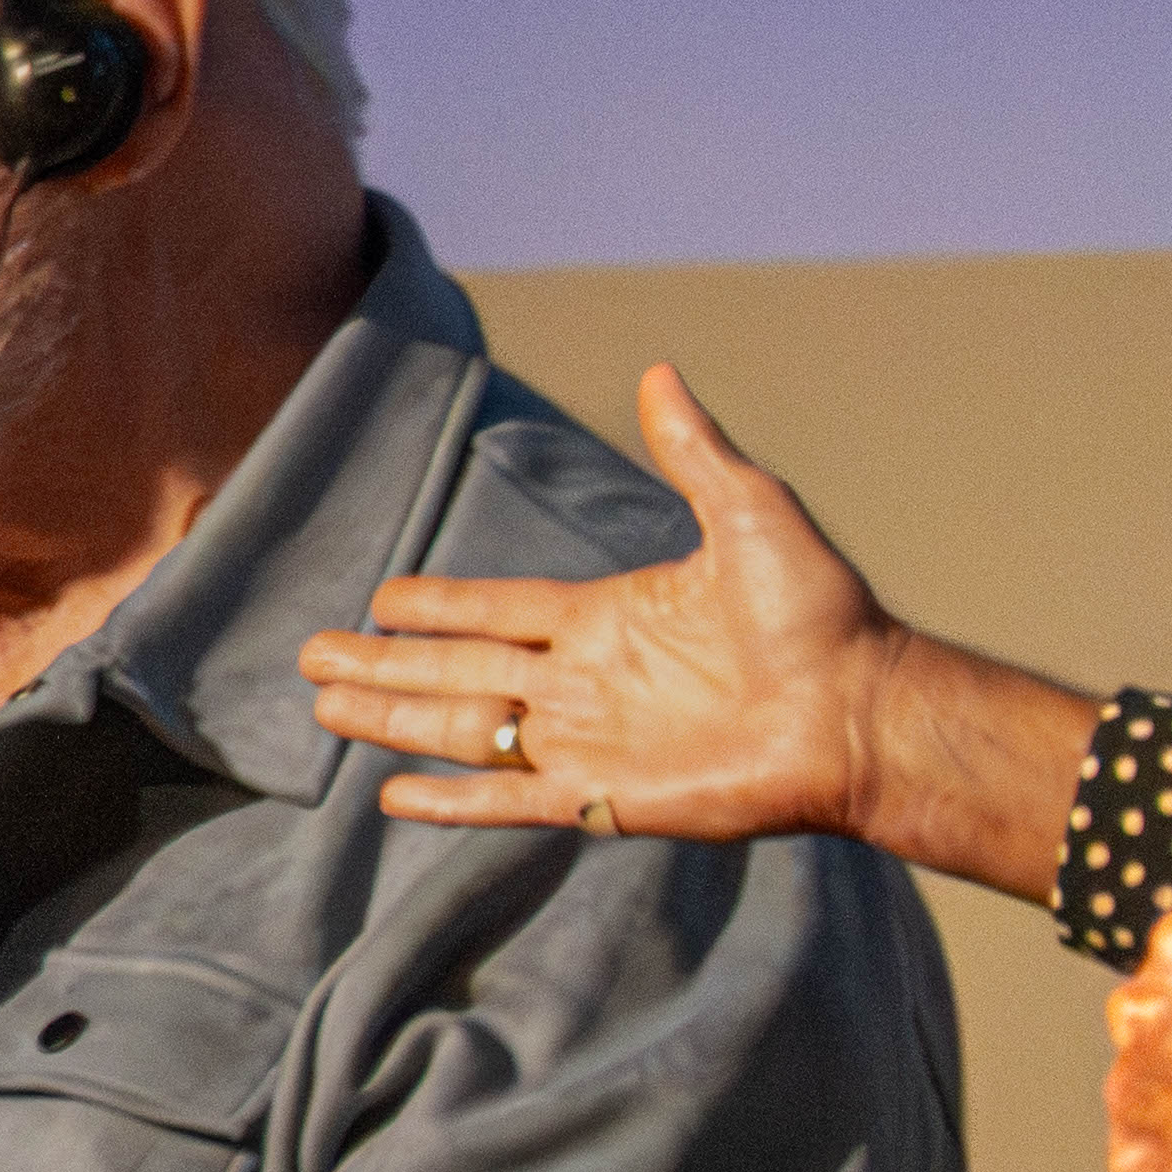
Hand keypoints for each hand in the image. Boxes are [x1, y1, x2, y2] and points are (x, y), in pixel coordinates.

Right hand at [296, 365, 1082, 895]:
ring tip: (326, 708)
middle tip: (311, 659)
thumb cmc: (821, 615)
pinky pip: (508, 799)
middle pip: (457, 670)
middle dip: (383, 665)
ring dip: (392, 719)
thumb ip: (693, 452)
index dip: (437, 606)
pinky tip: (391, 796)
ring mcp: (590, 743)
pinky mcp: (605, 797)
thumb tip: (659, 371)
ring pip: (464, 729)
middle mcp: (586, 682)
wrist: (860, 711)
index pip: (496, 610)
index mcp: (609, 619)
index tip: (378, 600)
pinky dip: (450, 800)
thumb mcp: (751, 512)